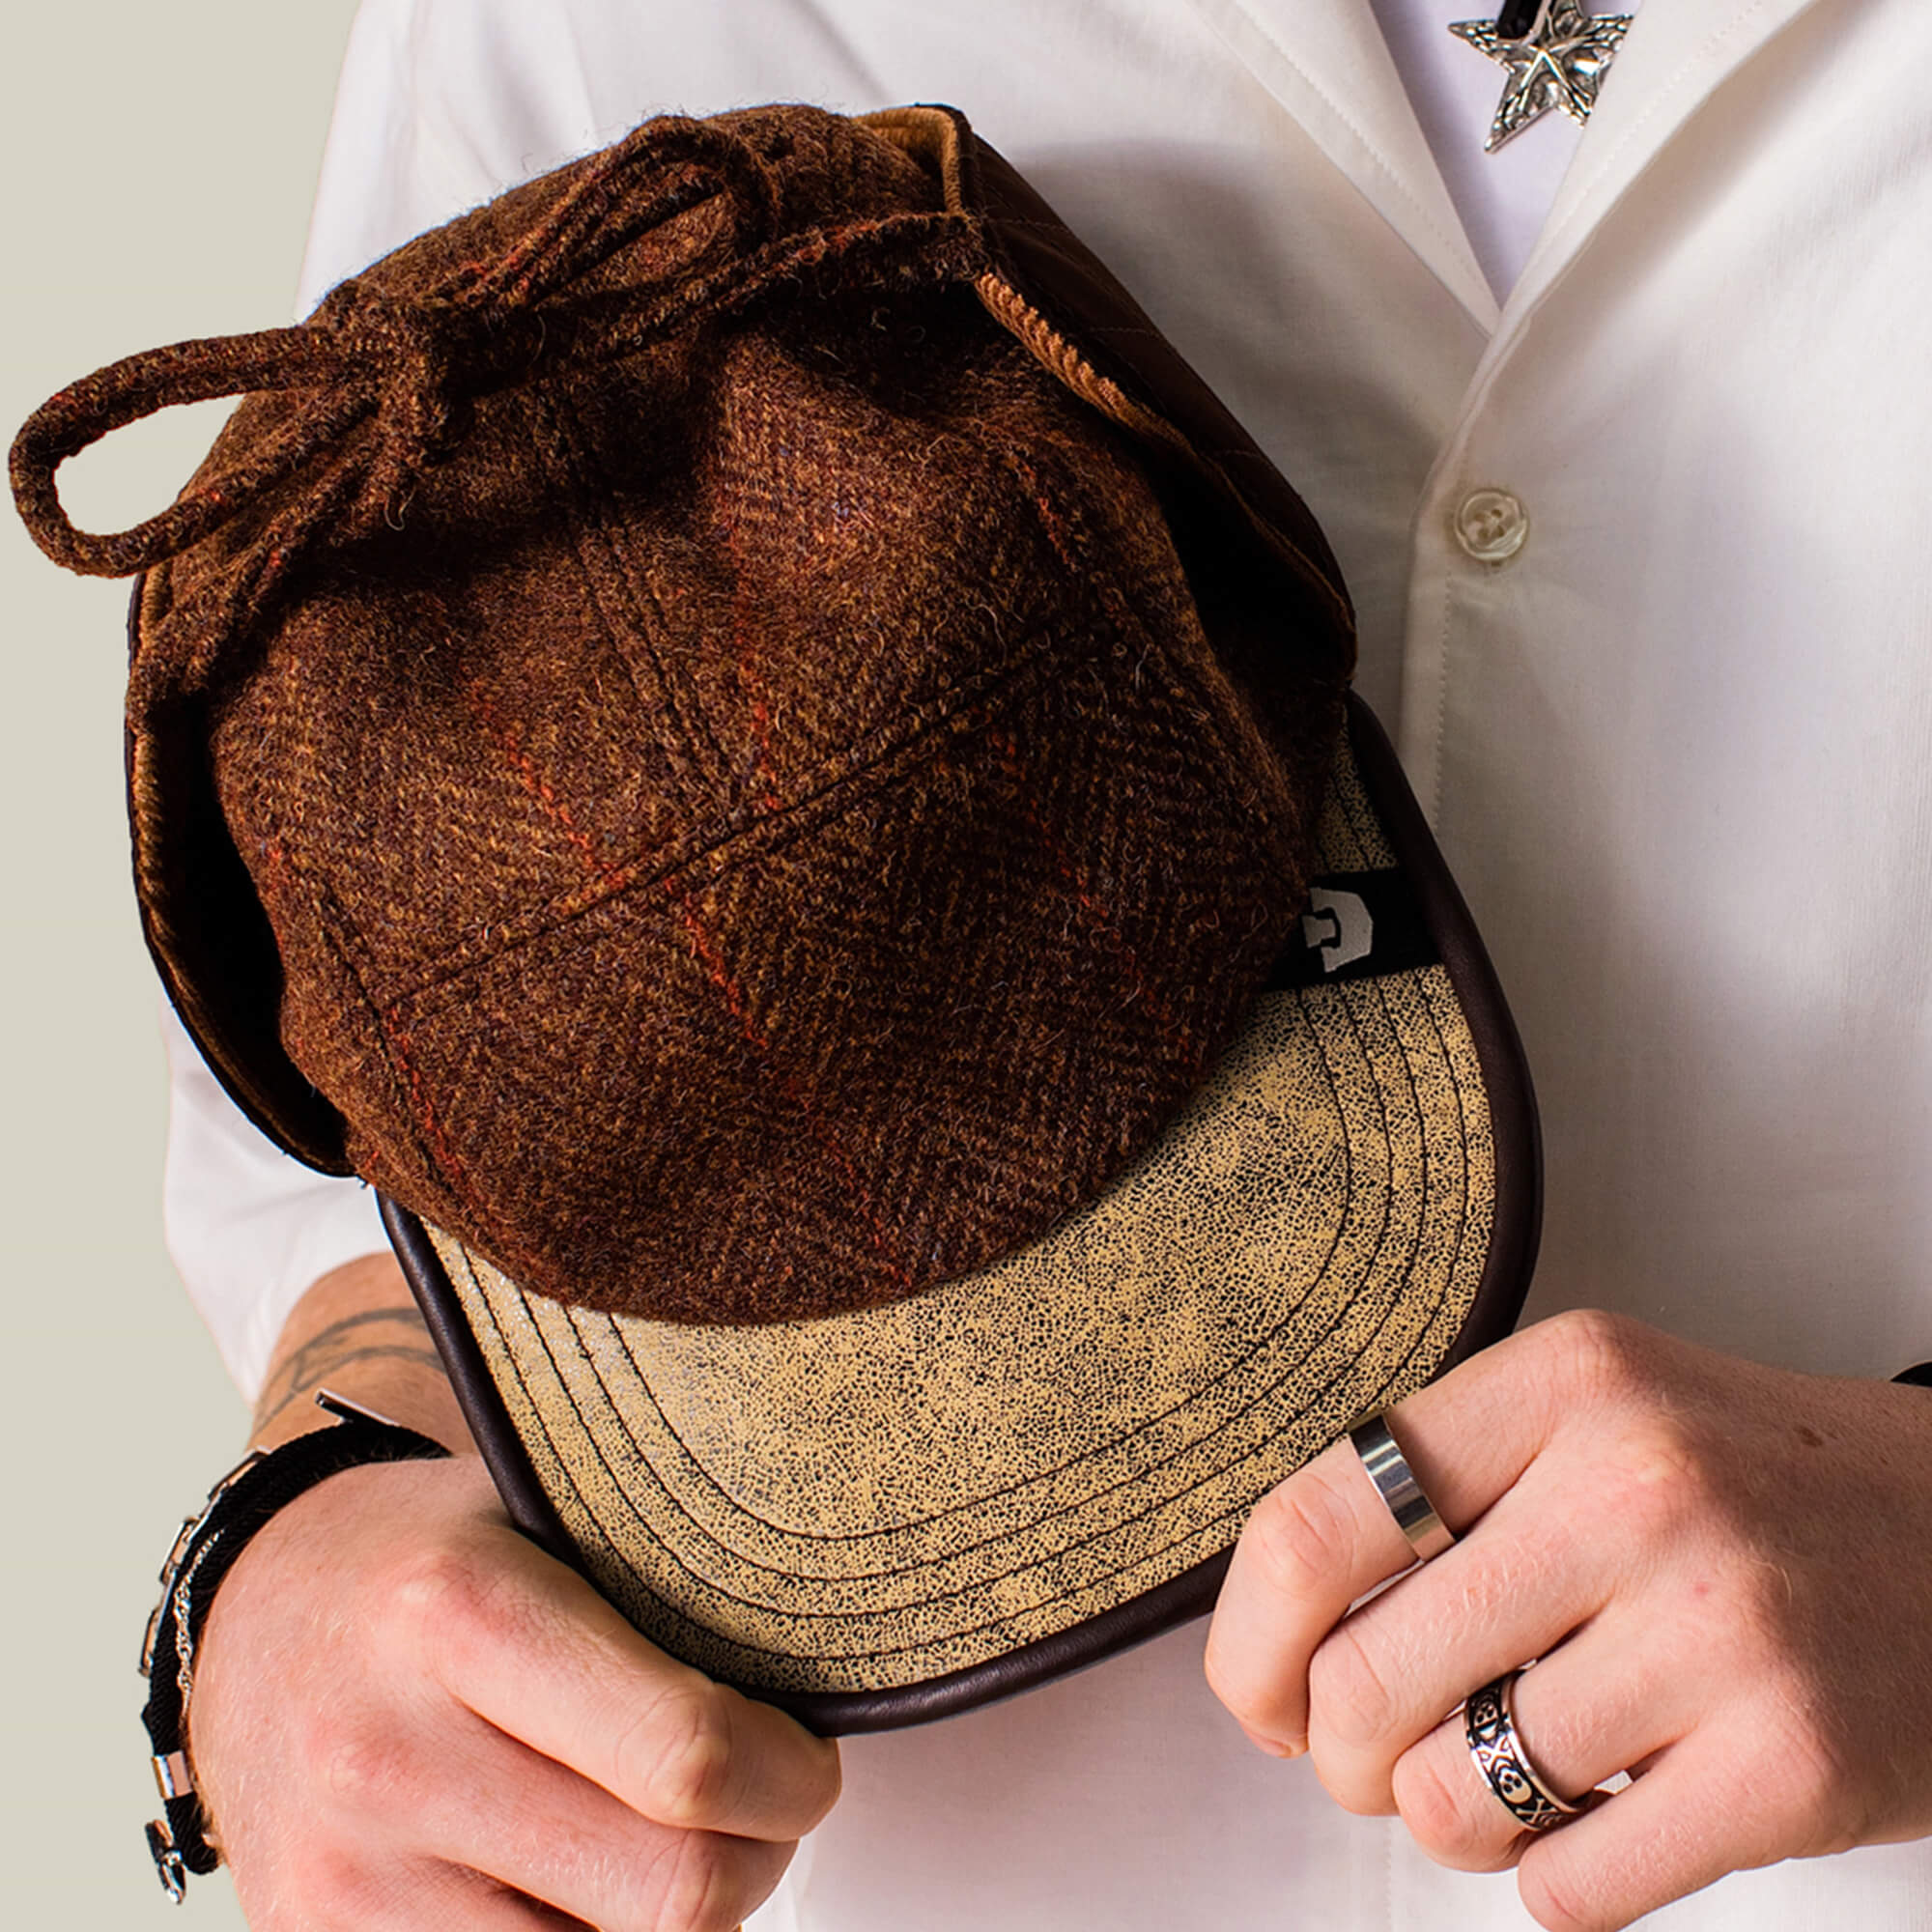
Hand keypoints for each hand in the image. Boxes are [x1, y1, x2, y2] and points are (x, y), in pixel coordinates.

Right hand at [187, 1450, 839, 1929]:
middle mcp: (391, 1755)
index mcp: (462, 1613)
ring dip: (679, 1922)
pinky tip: (588, 1883)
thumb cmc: (432, 1560)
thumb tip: (827, 1661)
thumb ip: (665, 1583)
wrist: (257, 1616)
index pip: (687, 1753)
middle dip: (759, 1857)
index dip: (789, 1776)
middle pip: (671, 1891)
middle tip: (766, 1806)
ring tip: (678, 1840)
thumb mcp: (545, 1512)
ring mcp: (349, 1877)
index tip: (809, 1758)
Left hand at [1203, 1310, 1931, 1930]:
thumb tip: (1274, 1655)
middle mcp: (1634, 1484)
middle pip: (1361, 1683)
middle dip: (1343, 1756)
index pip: (1313, 1526)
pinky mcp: (1795, 1764)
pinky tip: (1606, 1813)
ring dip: (1452, 1817)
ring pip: (1451, 1796)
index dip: (1247, 1644)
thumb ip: (1436, 1498)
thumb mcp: (1588, 1420)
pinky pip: (1567, 1888)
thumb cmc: (1743, 1492)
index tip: (1259, 1698)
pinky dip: (1554, 1875)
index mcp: (1560, 1380)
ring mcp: (1720, 1626)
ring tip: (1516, 1770)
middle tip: (1384, 1756)